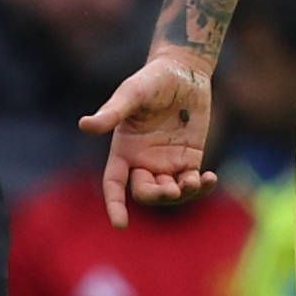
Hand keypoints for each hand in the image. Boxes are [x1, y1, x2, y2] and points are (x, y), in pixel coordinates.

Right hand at [80, 53, 216, 227]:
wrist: (183, 72)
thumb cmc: (151, 80)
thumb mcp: (131, 95)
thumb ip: (112, 113)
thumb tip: (84, 126)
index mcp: (123, 150)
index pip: (114, 184)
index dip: (115, 204)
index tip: (120, 224)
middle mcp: (143, 161)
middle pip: (145, 192)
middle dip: (157, 196)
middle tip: (171, 190)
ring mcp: (167, 163)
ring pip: (171, 193)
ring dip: (181, 194)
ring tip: (194, 182)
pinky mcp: (190, 159)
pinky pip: (193, 182)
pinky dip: (201, 186)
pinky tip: (210, 179)